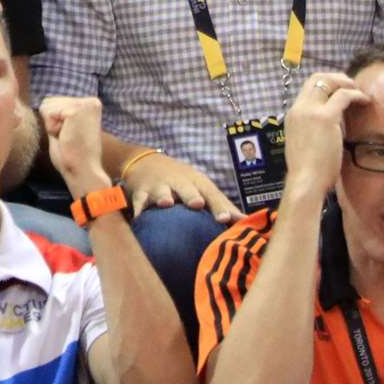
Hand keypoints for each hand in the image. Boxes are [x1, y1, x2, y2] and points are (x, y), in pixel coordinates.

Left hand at [40, 96, 108, 197]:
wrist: (82, 171)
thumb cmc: (71, 155)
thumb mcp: (64, 128)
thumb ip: (58, 114)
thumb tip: (43, 102)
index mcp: (90, 104)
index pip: (53, 102)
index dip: (53, 122)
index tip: (69, 135)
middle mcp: (91, 101)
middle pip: (48, 101)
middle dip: (51, 123)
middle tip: (68, 138)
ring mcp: (85, 104)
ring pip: (47, 106)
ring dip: (51, 126)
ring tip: (68, 137)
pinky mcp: (76, 110)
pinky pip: (48, 114)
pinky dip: (52, 128)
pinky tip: (67, 137)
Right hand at [122, 151, 243, 223]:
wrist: (144, 161)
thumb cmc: (180, 180)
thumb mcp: (200, 186)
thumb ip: (221, 205)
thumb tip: (246, 221)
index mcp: (197, 182)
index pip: (211, 194)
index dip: (219, 206)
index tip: (226, 219)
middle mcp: (179, 182)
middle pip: (187, 189)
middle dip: (191, 196)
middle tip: (197, 204)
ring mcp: (158, 186)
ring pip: (161, 191)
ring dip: (163, 196)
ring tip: (166, 203)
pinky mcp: (140, 191)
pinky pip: (138, 200)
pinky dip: (137, 208)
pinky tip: (138, 218)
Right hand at [281, 72, 369, 205]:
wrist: (305, 180)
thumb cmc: (308, 170)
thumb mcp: (307, 144)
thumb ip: (314, 131)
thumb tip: (331, 128)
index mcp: (293, 115)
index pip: (308, 88)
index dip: (326, 84)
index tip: (341, 90)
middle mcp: (299, 109)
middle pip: (316, 78)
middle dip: (337, 78)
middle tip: (353, 86)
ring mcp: (310, 111)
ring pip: (329, 82)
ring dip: (348, 83)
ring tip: (362, 93)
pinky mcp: (325, 117)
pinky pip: (343, 96)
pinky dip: (357, 94)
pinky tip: (367, 101)